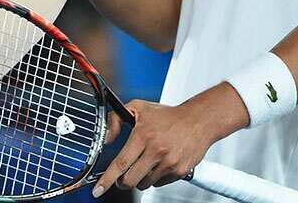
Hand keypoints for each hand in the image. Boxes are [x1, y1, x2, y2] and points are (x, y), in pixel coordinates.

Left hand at [93, 99, 217, 196]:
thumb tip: (107, 139)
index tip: (98, 190)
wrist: (199, 120)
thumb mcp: (138, 108)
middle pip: (130, 180)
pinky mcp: (179, 170)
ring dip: (141, 178)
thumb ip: (116, 119)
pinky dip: (156, 177)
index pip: (121, 163)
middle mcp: (156, 150)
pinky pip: (160, 183)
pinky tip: (161, 163)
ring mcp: (169, 162)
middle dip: (122, 182)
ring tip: (148, 162)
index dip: (107, 179)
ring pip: (145, 183)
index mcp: (143, 135)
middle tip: (123, 176)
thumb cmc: (168, 115)